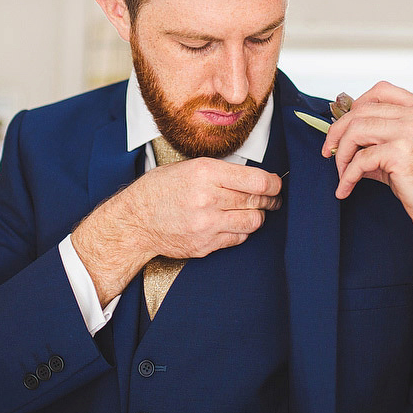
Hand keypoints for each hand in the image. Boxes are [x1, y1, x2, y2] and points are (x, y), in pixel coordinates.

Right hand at [71, 158, 282, 306]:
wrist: (136, 221)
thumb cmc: (160, 190)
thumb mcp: (188, 168)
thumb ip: (220, 172)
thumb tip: (253, 177)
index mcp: (205, 173)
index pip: (257, 181)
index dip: (274, 184)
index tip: (277, 185)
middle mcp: (208, 198)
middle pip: (257, 202)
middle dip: (271, 201)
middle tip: (273, 200)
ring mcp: (207, 225)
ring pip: (252, 222)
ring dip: (258, 217)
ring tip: (254, 212)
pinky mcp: (205, 244)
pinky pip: (237, 239)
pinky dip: (241, 231)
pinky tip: (234, 224)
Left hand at [324, 82, 412, 316]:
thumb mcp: (411, 153)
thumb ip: (384, 140)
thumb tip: (346, 141)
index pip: (382, 90)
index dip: (356, 106)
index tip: (343, 127)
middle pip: (363, 109)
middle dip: (339, 131)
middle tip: (330, 151)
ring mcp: (410, 132)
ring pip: (357, 129)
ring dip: (342, 153)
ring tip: (340, 173)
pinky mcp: (400, 154)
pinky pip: (359, 160)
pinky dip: (347, 176)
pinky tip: (344, 189)